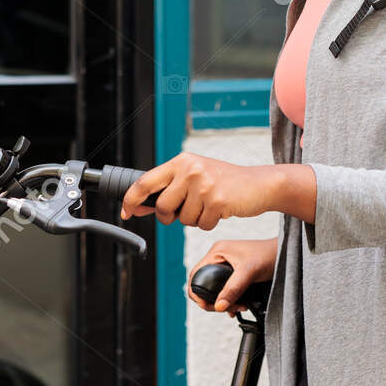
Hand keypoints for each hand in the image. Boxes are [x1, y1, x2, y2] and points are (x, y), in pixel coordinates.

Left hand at [117, 153, 276, 231]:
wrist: (259, 184)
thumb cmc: (225, 182)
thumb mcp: (195, 177)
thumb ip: (168, 189)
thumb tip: (138, 207)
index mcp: (182, 161)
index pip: (146, 181)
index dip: (131, 199)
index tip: (126, 212)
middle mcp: (191, 169)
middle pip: (162, 207)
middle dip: (170, 216)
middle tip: (186, 210)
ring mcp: (204, 184)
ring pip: (183, 219)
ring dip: (195, 219)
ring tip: (210, 205)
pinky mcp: (218, 200)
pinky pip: (201, 224)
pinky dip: (209, 223)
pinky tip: (220, 210)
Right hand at [189, 238, 278, 316]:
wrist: (285, 255)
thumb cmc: (269, 255)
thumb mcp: (249, 273)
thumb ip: (233, 289)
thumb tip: (218, 306)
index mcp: (217, 251)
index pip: (196, 274)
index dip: (197, 292)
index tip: (208, 306)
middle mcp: (219, 257)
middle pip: (204, 283)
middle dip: (213, 300)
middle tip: (226, 308)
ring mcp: (226, 264)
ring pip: (215, 288)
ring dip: (223, 301)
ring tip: (237, 308)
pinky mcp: (234, 272)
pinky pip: (225, 288)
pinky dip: (230, 299)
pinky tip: (239, 306)